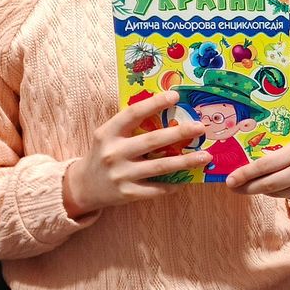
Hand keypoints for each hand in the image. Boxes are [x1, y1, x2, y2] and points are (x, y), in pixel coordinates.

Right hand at [64, 91, 209, 215]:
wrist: (83, 187)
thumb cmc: (104, 154)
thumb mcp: (109, 136)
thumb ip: (130, 126)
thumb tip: (166, 109)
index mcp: (108, 133)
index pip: (133, 114)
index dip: (154, 104)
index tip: (175, 96)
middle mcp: (114, 153)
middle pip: (152, 141)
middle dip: (179, 133)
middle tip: (200, 127)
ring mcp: (121, 175)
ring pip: (160, 166)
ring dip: (186, 161)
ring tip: (205, 156)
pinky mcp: (128, 194)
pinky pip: (157, 189)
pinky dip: (174, 184)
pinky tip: (188, 179)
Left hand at [225, 136, 289, 204]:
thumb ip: (283, 155)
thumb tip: (255, 164)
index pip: (264, 165)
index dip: (245, 174)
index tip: (230, 179)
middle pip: (266, 184)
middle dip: (246, 187)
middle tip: (232, 187)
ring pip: (276, 193)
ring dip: (264, 189)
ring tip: (256, 183)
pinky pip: (289, 197)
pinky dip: (282, 192)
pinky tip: (285, 185)